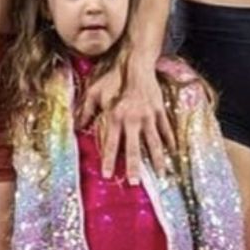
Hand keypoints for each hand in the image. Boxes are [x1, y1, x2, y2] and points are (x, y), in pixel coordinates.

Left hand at [80, 56, 176, 184]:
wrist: (138, 65)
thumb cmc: (114, 78)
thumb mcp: (94, 92)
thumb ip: (86, 110)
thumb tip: (76, 127)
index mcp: (115, 116)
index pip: (110, 143)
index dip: (108, 160)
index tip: (107, 175)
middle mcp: (132, 119)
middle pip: (134, 148)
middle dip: (133, 167)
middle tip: (134, 183)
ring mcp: (149, 116)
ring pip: (154, 142)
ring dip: (157, 160)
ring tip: (162, 175)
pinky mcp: (160, 111)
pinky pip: (166, 130)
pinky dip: (170, 143)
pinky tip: (173, 154)